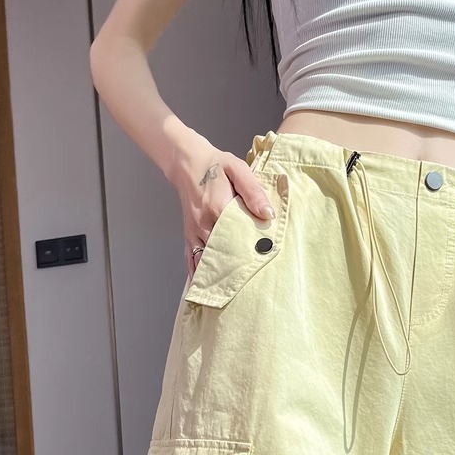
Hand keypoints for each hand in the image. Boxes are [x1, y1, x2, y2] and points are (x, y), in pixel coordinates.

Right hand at [168, 132, 276, 278]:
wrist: (187, 162)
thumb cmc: (215, 165)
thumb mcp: (238, 169)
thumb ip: (253, 192)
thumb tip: (267, 214)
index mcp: (218, 208)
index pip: (237, 237)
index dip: (251, 252)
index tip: (264, 265)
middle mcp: (204, 224)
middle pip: (223, 254)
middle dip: (237, 270)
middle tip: (252, 285)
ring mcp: (195, 232)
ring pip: (207, 261)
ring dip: (219, 276)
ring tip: (233, 292)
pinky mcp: (189, 235)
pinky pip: (192, 259)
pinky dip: (199, 274)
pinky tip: (207, 287)